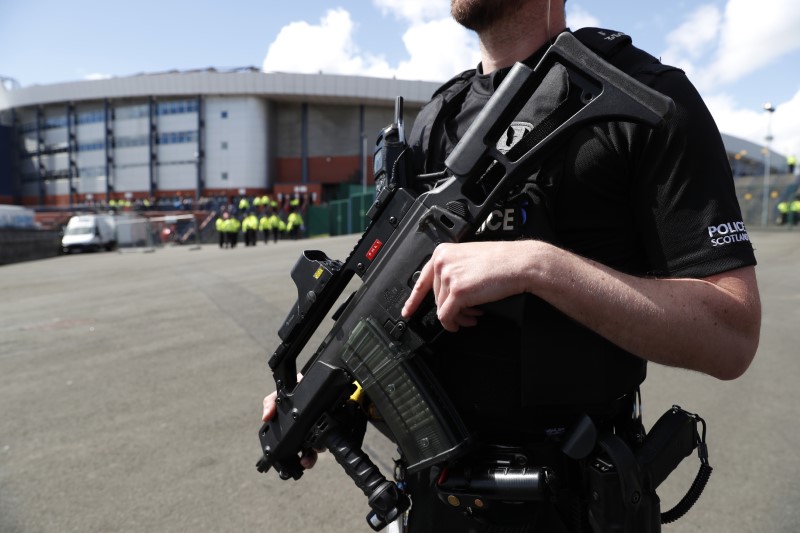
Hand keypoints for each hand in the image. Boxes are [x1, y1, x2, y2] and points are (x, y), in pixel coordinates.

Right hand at [261, 375, 319, 468]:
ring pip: (316, 448)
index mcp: (293, 428)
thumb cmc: (296, 387)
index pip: (289, 446)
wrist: (315, 377)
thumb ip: (270, 402)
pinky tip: (321, 441)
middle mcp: (305, 432)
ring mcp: (317, 429)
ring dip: (314, 454)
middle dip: (306, 460)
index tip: (287, 463)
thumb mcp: (281, 394)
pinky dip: (324, 443)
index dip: (288, 456)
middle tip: (304, 463)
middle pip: (305, 452)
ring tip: (314, 452)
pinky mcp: (329, 425)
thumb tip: (265, 417)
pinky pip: (327, 438)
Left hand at [401, 241, 533, 331]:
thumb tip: (446, 293)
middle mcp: (442, 262)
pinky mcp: (457, 292)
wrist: (519, 263)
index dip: (413, 300)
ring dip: (458, 316)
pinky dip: (455, 323)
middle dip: (451, 310)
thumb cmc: (502, 261)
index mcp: (443, 253)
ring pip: (442, 308)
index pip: (422, 280)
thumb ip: (453, 271)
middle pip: (436, 298)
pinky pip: (447, 316)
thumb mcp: (469, 258)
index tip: (408, 311)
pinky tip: (468, 321)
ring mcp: (448, 276)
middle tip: (466, 314)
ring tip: (473, 315)